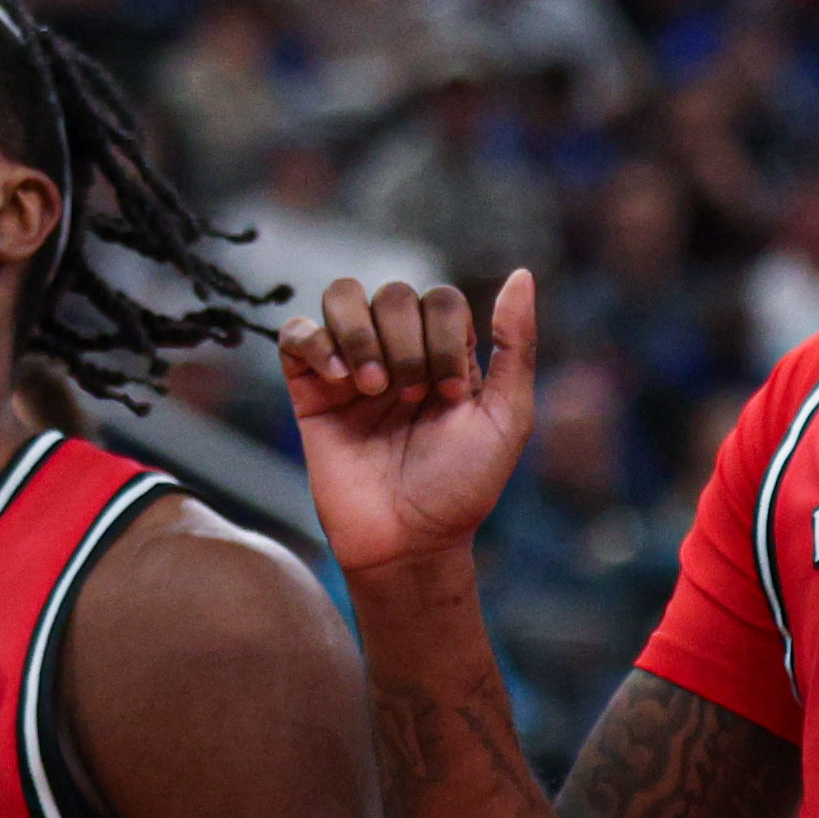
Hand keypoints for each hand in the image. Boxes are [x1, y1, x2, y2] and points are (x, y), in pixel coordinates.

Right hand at [277, 269, 539, 583]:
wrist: (407, 542)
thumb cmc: (462, 488)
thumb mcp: (508, 419)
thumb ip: (516, 346)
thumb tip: (522, 275)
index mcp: (445, 354)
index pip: (440, 299)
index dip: (444, 337)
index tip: (450, 396)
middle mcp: (397, 351)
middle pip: (392, 293)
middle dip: (405, 343)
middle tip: (410, 398)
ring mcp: (350, 367)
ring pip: (342, 296)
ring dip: (361, 335)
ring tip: (370, 387)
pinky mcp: (309, 389)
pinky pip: (296, 333)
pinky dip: (315, 343)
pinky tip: (337, 381)